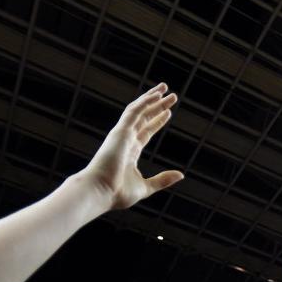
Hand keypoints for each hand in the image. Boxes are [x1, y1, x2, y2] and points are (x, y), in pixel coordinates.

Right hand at [74, 82, 184, 209]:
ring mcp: (122, 134)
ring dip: (152, 99)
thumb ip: (163, 180)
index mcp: (130, 153)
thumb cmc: (118, 193)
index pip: (146, 132)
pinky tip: (156, 95)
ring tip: (165, 89)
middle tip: (170, 95)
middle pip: (144, 118)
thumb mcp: (146, 187)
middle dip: (157, 106)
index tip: (167, 113)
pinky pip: (134, 112)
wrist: (100, 192)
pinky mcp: (120, 131)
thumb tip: (181, 174)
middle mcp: (125, 141)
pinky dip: (145, 102)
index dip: (157, 121)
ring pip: (139, 111)